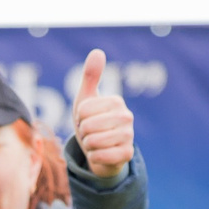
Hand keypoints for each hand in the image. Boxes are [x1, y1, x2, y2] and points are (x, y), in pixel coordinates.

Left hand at [71, 50, 133, 180]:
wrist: (100, 151)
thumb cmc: (91, 122)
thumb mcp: (86, 99)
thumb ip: (91, 76)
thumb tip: (97, 51)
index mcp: (116, 101)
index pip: (83, 110)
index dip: (79, 117)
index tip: (86, 119)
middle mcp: (126, 117)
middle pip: (87, 126)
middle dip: (83, 133)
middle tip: (90, 133)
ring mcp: (129, 136)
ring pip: (93, 142)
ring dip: (88, 146)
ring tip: (95, 143)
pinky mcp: (127, 154)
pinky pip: (100, 156)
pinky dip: (94, 157)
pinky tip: (100, 154)